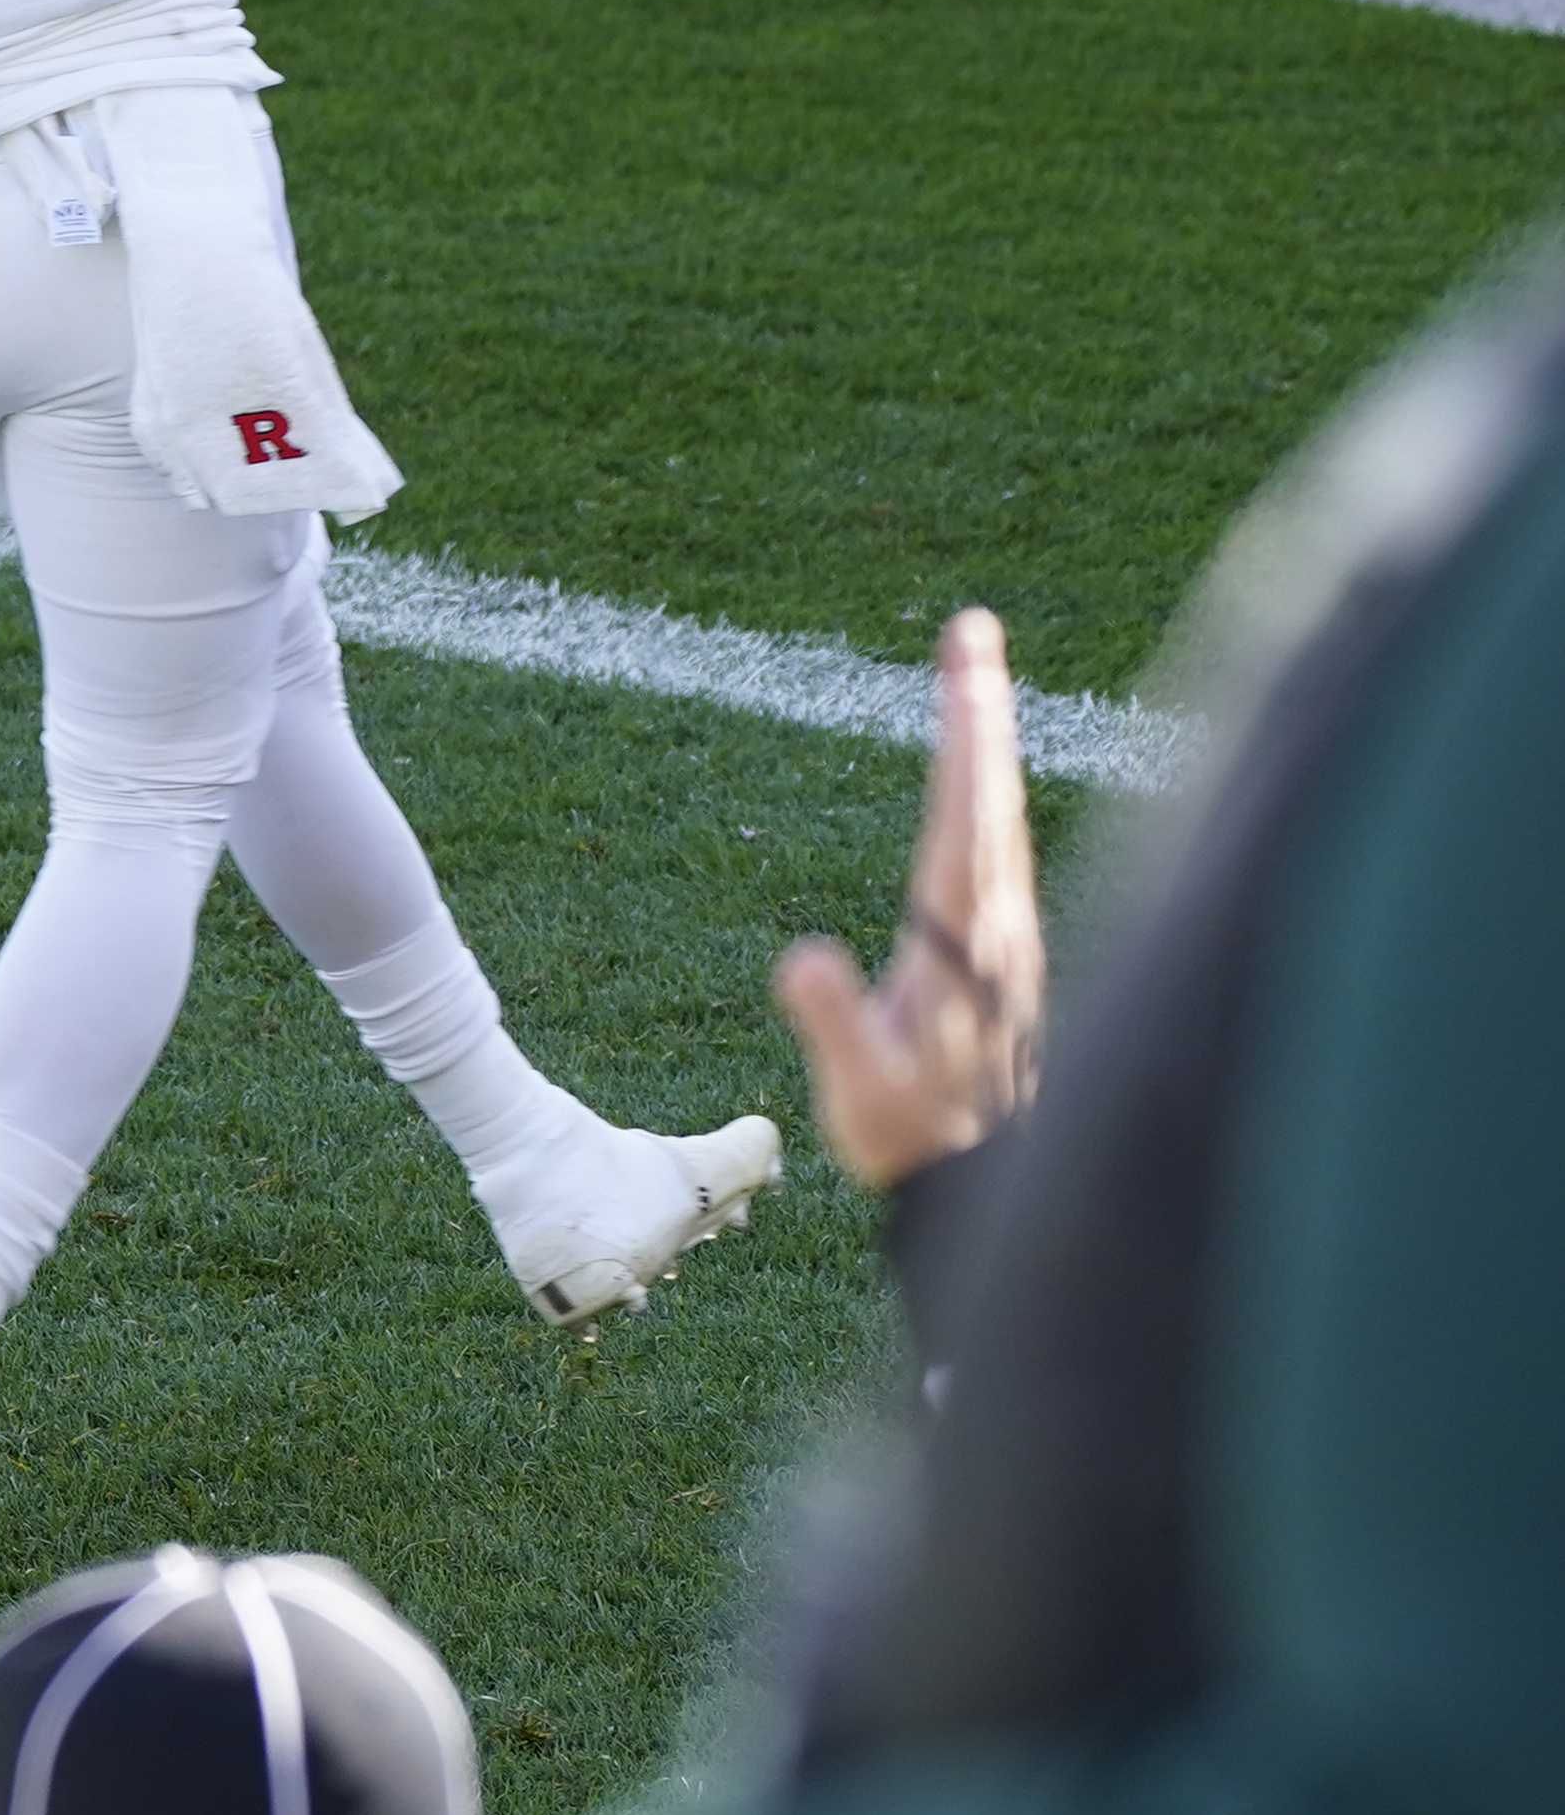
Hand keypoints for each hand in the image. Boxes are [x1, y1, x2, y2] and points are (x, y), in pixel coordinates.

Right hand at [775, 608, 1047, 1187]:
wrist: (987, 1185)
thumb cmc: (916, 1138)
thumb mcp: (860, 1093)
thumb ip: (833, 1023)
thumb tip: (806, 959)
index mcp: (961, 939)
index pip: (965, 818)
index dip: (967, 740)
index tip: (969, 667)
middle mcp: (998, 923)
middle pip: (992, 797)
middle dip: (981, 710)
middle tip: (972, 629)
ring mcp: (1007, 935)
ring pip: (1002, 817)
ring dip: (987, 744)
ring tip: (973, 678)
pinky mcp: (1003, 950)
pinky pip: (998, 846)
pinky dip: (987, 793)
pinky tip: (979, 785)